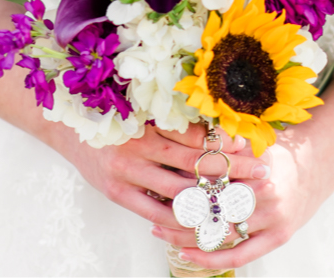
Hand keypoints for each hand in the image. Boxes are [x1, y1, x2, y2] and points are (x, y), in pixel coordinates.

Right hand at [55, 122, 261, 234]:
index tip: (255, 147)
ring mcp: (127, 172)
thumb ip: (179, 124)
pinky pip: (155, 212)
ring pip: (179, 192)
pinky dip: (180, 219)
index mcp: (152, 122)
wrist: (70, 129)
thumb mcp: (148, 113)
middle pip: (196, 163)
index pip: (200, 136)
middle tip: (263, 173)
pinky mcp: (117, 193)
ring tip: (240, 202)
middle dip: (234, 170)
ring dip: (212, 199)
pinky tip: (202, 220)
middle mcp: (140, 146)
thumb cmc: (118, 118)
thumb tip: (224, 135)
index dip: (229, 143)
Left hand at [155, 124, 333, 269]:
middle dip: (178, 213)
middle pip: (211, 209)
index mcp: (258, 166)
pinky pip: (239, 256)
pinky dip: (210, 258)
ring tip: (160, 232)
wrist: (318, 165)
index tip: (158, 185)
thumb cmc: (276, 152)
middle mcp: (267, 193)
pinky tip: (186, 253)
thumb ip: (225, 142)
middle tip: (152, 212)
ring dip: (185, 236)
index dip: (181, 185)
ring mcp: (274, 218)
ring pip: (219, 234)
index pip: (210, 181)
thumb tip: (189, 137)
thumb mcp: (253, 140)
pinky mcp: (278, 237)